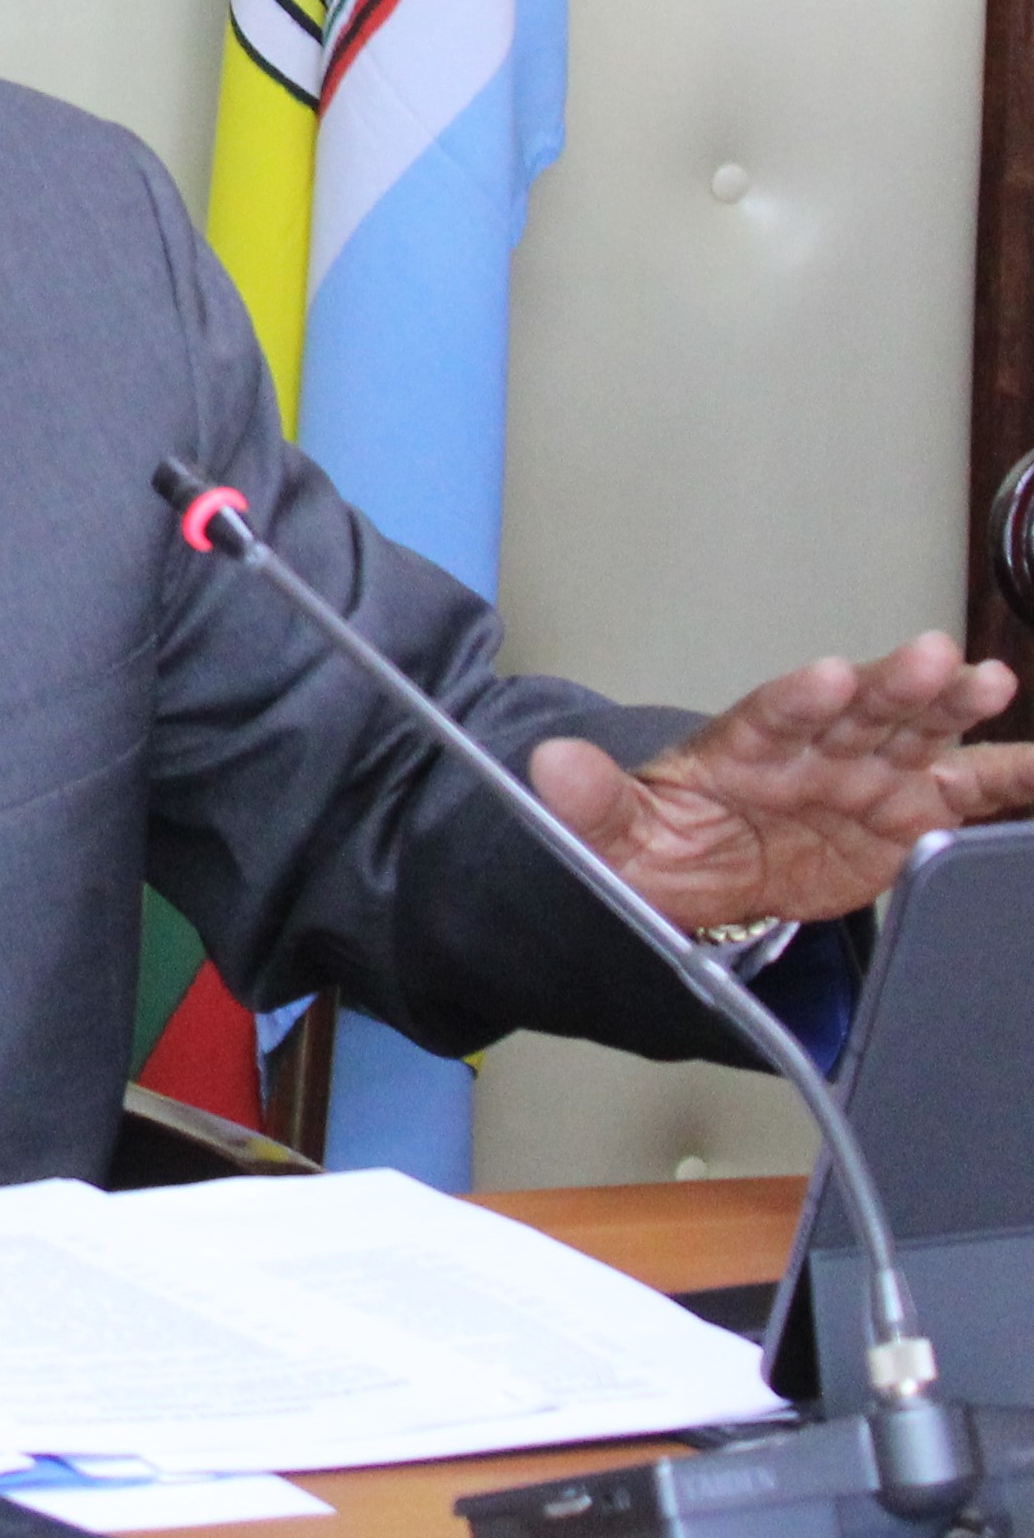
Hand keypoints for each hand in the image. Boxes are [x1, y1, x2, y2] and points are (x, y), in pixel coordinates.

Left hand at [525, 633, 1033, 933]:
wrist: (709, 880)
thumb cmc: (666, 842)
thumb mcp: (615, 832)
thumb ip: (591, 799)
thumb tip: (550, 763)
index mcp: (743, 746)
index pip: (769, 714)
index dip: (797, 697)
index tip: (822, 676)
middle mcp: (815, 747)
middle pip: (855, 709)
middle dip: (891, 683)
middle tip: (930, 657)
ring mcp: (868, 773)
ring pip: (915, 731)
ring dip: (950, 707)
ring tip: (985, 681)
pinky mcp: (911, 809)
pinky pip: (970, 788)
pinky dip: (1010, 775)